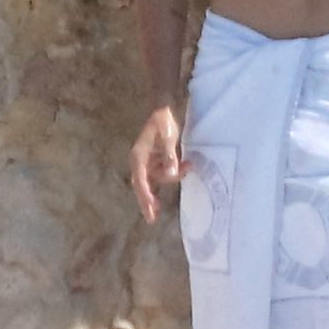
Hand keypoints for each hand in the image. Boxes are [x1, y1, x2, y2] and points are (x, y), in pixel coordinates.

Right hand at [129, 106, 188, 222]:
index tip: (151, 207)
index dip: (145, 195)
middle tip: (152, 219)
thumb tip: (172, 173)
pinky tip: (187, 166)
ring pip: (158, 179)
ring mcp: (149, 161)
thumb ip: (170, 156)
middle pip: (143, 186)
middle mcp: (141, 162)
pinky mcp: (157, 160)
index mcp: (139, 157)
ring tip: (189, 165)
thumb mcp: (168, 137)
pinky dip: (175, 173)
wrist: (164, 109)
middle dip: (148, 202)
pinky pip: (164, 172)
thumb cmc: (163, 121)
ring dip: (173, 177)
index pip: (140, 180)